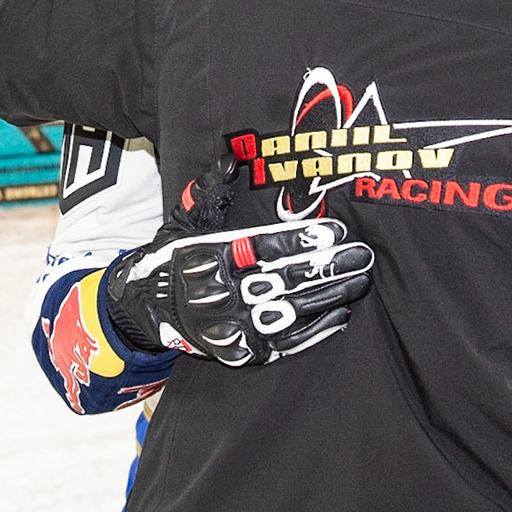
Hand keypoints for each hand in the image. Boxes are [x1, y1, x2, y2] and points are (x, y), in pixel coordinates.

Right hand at [105, 158, 375, 367]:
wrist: (149, 309)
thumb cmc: (176, 256)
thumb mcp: (184, 219)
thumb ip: (209, 189)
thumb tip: (232, 158)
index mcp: (208, 258)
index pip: (264, 249)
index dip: (302, 241)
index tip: (336, 231)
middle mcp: (219, 296)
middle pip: (283, 281)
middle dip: (327, 267)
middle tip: (362, 255)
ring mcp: (231, 329)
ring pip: (289, 313)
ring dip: (329, 297)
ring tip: (361, 280)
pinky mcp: (241, 353)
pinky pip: (284, 344)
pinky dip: (315, 332)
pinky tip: (341, 315)